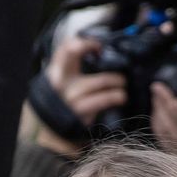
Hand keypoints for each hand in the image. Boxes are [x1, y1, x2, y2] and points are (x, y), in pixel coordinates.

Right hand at [34, 36, 127, 157]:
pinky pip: (105, 99)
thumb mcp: (63, 86)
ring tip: (122, 85)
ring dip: (117, 81)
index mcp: (56, 73)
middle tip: (107, 55)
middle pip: (72, 52)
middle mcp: (61, 81)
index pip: (64, 48)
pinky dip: (117, 96)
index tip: (98, 46)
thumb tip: (98, 55)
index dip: (82, 42)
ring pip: (101, 80)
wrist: (54, 135)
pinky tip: (121, 97)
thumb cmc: (64, 106)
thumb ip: (73, 70)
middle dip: (88, 46)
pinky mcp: (81, 111)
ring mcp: (70, 96)